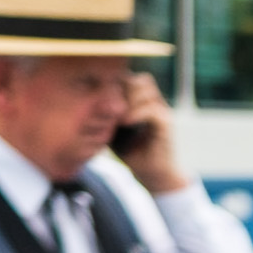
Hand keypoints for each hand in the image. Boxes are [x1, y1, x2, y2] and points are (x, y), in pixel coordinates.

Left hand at [112, 74, 184, 193]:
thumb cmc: (130, 151)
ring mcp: (162, 110)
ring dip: (129, 99)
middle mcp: (154, 102)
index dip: (115, 84)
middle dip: (123, 89)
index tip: (101, 99)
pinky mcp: (166, 123)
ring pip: (146, 88)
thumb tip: (87, 99)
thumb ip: (105, 113)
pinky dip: (136, 113)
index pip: (130, 78)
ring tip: (118, 115)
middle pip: (140, 79)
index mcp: (142, 101)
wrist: (151, 174)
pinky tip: (125, 123)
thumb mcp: (111, 128)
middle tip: (110, 106)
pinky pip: (152, 108)